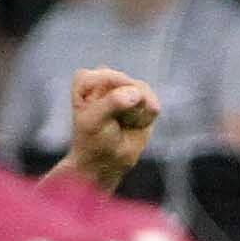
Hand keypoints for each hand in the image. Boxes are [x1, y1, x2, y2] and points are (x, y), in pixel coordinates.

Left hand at [62, 66, 156, 186]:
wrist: (106, 162)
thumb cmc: (93, 141)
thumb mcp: (94, 122)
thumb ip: (112, 102)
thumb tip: (136, 93)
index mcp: (87, 80)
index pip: (108, 78)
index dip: (109, 100)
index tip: (99, 118)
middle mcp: (107, 78)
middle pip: (127, 85)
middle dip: (123, 108)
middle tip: (112, 123)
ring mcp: (127, 87)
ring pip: (142, 94)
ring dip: (135, 115)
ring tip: (123, 124)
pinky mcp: (144, 98)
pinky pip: (152, 105)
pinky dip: (145, 120)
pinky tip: (134, 125)